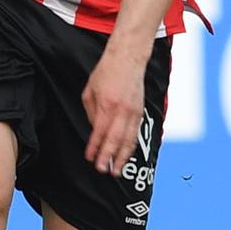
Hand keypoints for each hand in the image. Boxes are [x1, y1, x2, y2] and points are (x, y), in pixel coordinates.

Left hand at [82, 46, 146, 177]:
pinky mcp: (141, 112)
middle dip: (108, 157)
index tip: (90, 158)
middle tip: (102, 170)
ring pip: (128, 140)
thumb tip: (94, 131)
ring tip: (115, 170)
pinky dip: (130, 146)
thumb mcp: (89, 92)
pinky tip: (125, 155)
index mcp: (107, 105)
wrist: (127, 59)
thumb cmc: (106, 73)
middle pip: (115, 140)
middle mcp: (122, 111)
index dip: (95, 147)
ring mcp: (134, 112)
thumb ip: (91, 113)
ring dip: (122, 157)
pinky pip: (135, 133)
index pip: (99, 132)